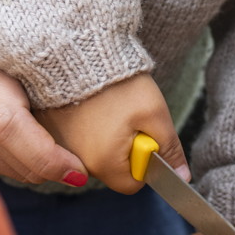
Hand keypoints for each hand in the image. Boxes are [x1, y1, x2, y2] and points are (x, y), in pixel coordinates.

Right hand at [0, 0, 87, 185]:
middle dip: (50, 168)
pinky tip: (16, 147)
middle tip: (77, 162)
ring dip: (29, 168)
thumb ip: (21, 65)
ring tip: (51, 152)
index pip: (12, 131)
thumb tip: (74, 100)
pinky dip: (3, 163)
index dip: (50, 158)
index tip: (79, 168)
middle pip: (12, 161)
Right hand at [38, 73, 183, 192]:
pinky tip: (93, 105)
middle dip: (125, 148)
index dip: (145, 162)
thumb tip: (182, 177)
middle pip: (113, 170)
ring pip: (96, 154)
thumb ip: (170, 148)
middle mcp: (75, 161)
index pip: (132, 184)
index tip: (143, 135)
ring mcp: (61, 145)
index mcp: (102, 163)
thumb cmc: (120, 82)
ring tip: (108, 106)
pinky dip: (88, 127)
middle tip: (126, 116)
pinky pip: (78, 139)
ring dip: (107, 137)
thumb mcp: (155, 113)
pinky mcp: (52, 128)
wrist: (82, 50)